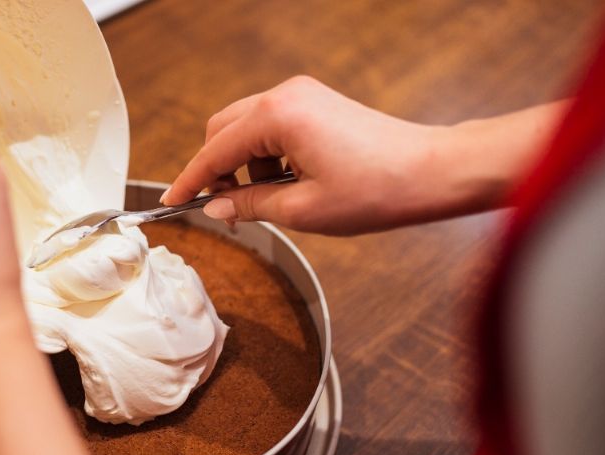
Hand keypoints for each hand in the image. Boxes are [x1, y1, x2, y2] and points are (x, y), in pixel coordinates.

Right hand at [163, 76, 508, 234]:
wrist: (432, 172)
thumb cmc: (378, 189)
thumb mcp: (301, 209)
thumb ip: (248, 204)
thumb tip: (217, 207)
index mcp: (278, 116)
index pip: (214, 150)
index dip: (190, 181)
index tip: (173, 201)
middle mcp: (286, 95)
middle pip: (222, 130)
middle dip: (216, 170)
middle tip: (224, 208)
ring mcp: (303, 96)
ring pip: (245, 129)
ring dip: (244, 165)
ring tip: (270, 201)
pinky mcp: (316, 104)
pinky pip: (271, 127)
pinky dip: (266, 156)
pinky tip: (289, 183)